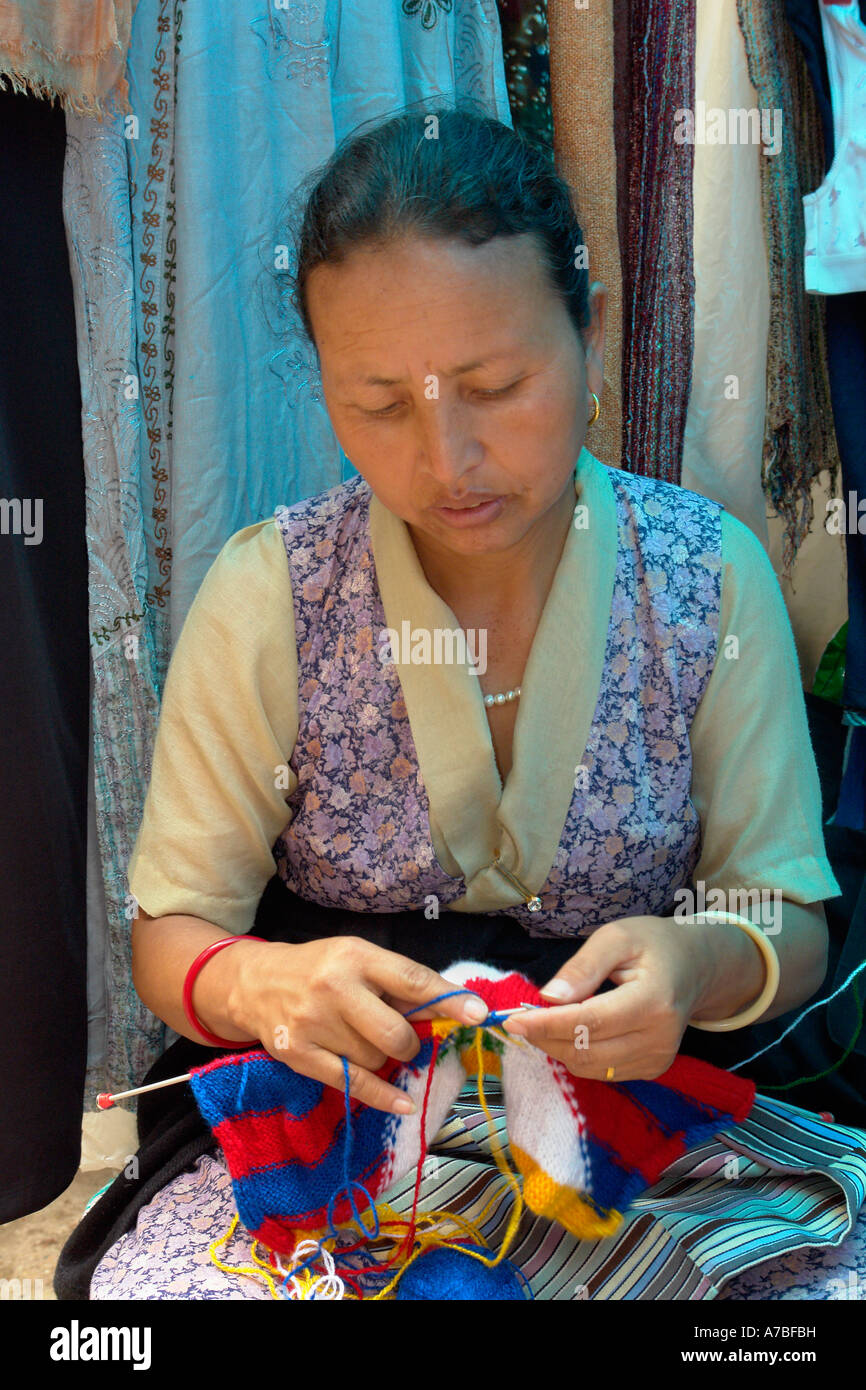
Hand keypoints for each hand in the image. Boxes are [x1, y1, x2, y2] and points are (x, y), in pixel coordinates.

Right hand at [230, 936, 487, 1113]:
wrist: (255, 983)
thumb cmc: (320, 969)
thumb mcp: (358, 960)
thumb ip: (400, 984)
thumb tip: (455, 1008)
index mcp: (355, 956)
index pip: (411, 980)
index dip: (449, 999)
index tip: (479, 1014)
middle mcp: (334, 987)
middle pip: (396, 1032)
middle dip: (409, 1042)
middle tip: (402, 1038)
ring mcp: (313, 1023)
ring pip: (375, 1060)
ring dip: (381, 1058)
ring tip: (360, 1040)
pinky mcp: (299, 1054)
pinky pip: (353, 1084)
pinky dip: (383, 1095)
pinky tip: (403, 1102)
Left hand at [501, 915, 706, 1081]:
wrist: (695, 965)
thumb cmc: (653, 944)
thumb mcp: (617, 937)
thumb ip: (583, 966)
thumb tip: (549, 997)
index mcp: (653, 1002)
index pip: (589, 1023)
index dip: (546, 1024)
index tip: (511, 1019)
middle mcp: (659, 1039)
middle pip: (586, 1050)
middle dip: (545, 1037)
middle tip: (518, 1017)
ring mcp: (658, 1059)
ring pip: (590, 1066)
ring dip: (557, 1048)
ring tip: (542, 1021)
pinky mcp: (652, 1069)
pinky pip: (602, 1070)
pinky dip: (577, 1054)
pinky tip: (568, 1031)